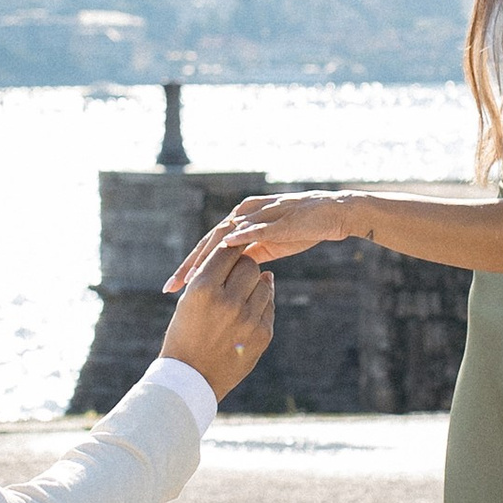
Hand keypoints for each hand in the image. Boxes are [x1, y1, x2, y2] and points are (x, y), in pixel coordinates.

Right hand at [158, 230, 277, 398]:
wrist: (190, 378)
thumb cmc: (184, 334)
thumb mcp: (189, 300)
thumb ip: (215, 276)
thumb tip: (250, 261)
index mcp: (203, 289)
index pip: (228, 252)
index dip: (231, 249)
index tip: (231, 251)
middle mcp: (228, 302)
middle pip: (249, 265)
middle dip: (242, 268)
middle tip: (233, 277)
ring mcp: (248, 320)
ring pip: (263, 284)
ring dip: (253, 286)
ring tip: (237, 299)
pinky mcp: (262, 335)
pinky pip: (268, 306)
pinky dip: (259, 305)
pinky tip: (246, 313)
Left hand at [163, 192, 367, 290]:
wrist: (330, 213)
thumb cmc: (300, 230)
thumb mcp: (268, 247)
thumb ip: (248, 256)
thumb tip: (231, 276)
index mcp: (239, 223)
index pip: (208, 249)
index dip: (190, 268)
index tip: (172, 288)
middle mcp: (243, 215)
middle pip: (209, 242)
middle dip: (189, 265)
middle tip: (171, 286)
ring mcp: (259, 215)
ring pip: (224, 236)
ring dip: (206, 257)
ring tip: (191, 277)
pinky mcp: (276, 218)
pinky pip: (255, 228)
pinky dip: (239, 238)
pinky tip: (224, 250)